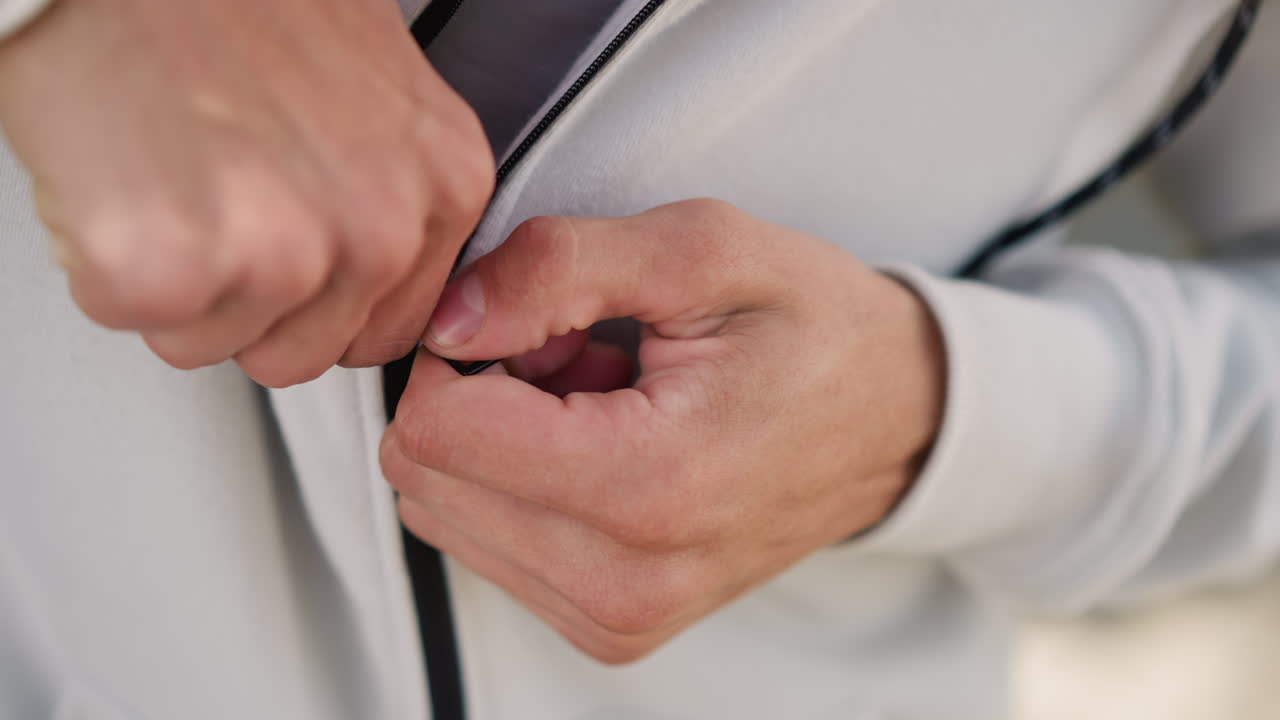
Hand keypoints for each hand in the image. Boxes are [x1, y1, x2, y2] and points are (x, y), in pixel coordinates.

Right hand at [0, 0, 492, 386]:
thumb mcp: (371, 88)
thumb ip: (389, 190)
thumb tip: (368, 265)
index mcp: (445, 181)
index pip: (389, 327)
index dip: (317, 303)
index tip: (281, 253)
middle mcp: (381, 227)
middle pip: (305, 352)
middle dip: (244, 301)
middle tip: (213, 199)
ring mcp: (283, 252)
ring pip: (216, 345)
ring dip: (178, 283)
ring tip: (171, 172)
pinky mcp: (173, 265)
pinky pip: (133, 316)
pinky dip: (106, 262)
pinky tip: (125, 177)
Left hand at [383, 199, 946, 663]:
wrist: (897, 421)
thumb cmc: (817, 333)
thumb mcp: (705, 250)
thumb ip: (559, 266)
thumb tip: (448, 318)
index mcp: (648, 487)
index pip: (433, 430)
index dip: (463, 348)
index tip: (543, 321)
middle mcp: (623, 581)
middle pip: (426, 475)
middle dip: (481, 394)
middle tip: (582, 357)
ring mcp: (616, 617)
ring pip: (444, 510)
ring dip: (501, 440)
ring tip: (603, 399)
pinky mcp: (609, 627)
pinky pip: (488, 544)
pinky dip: (524, 482)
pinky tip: (602, 443)